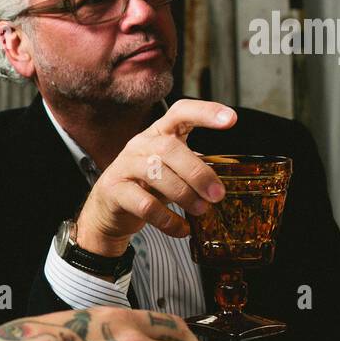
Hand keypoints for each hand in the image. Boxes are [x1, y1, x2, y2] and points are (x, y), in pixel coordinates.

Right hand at [76, 99, 236, 256]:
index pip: (180, 112)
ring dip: (184, 194)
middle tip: (217, 195)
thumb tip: (228, 179)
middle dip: (197, 172)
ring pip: (156, 173)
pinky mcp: (114, 190)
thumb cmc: (146, 187)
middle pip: (169, 148)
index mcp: (158, 134)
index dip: (205, 112)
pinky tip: (182, 228)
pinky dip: (168, 219)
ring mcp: (124, 165)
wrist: (107, 211)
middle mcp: (139, 144)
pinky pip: (145, 204)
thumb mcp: (171, 172)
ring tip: (202, 210)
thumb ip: (194, 169)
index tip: (231, 120)